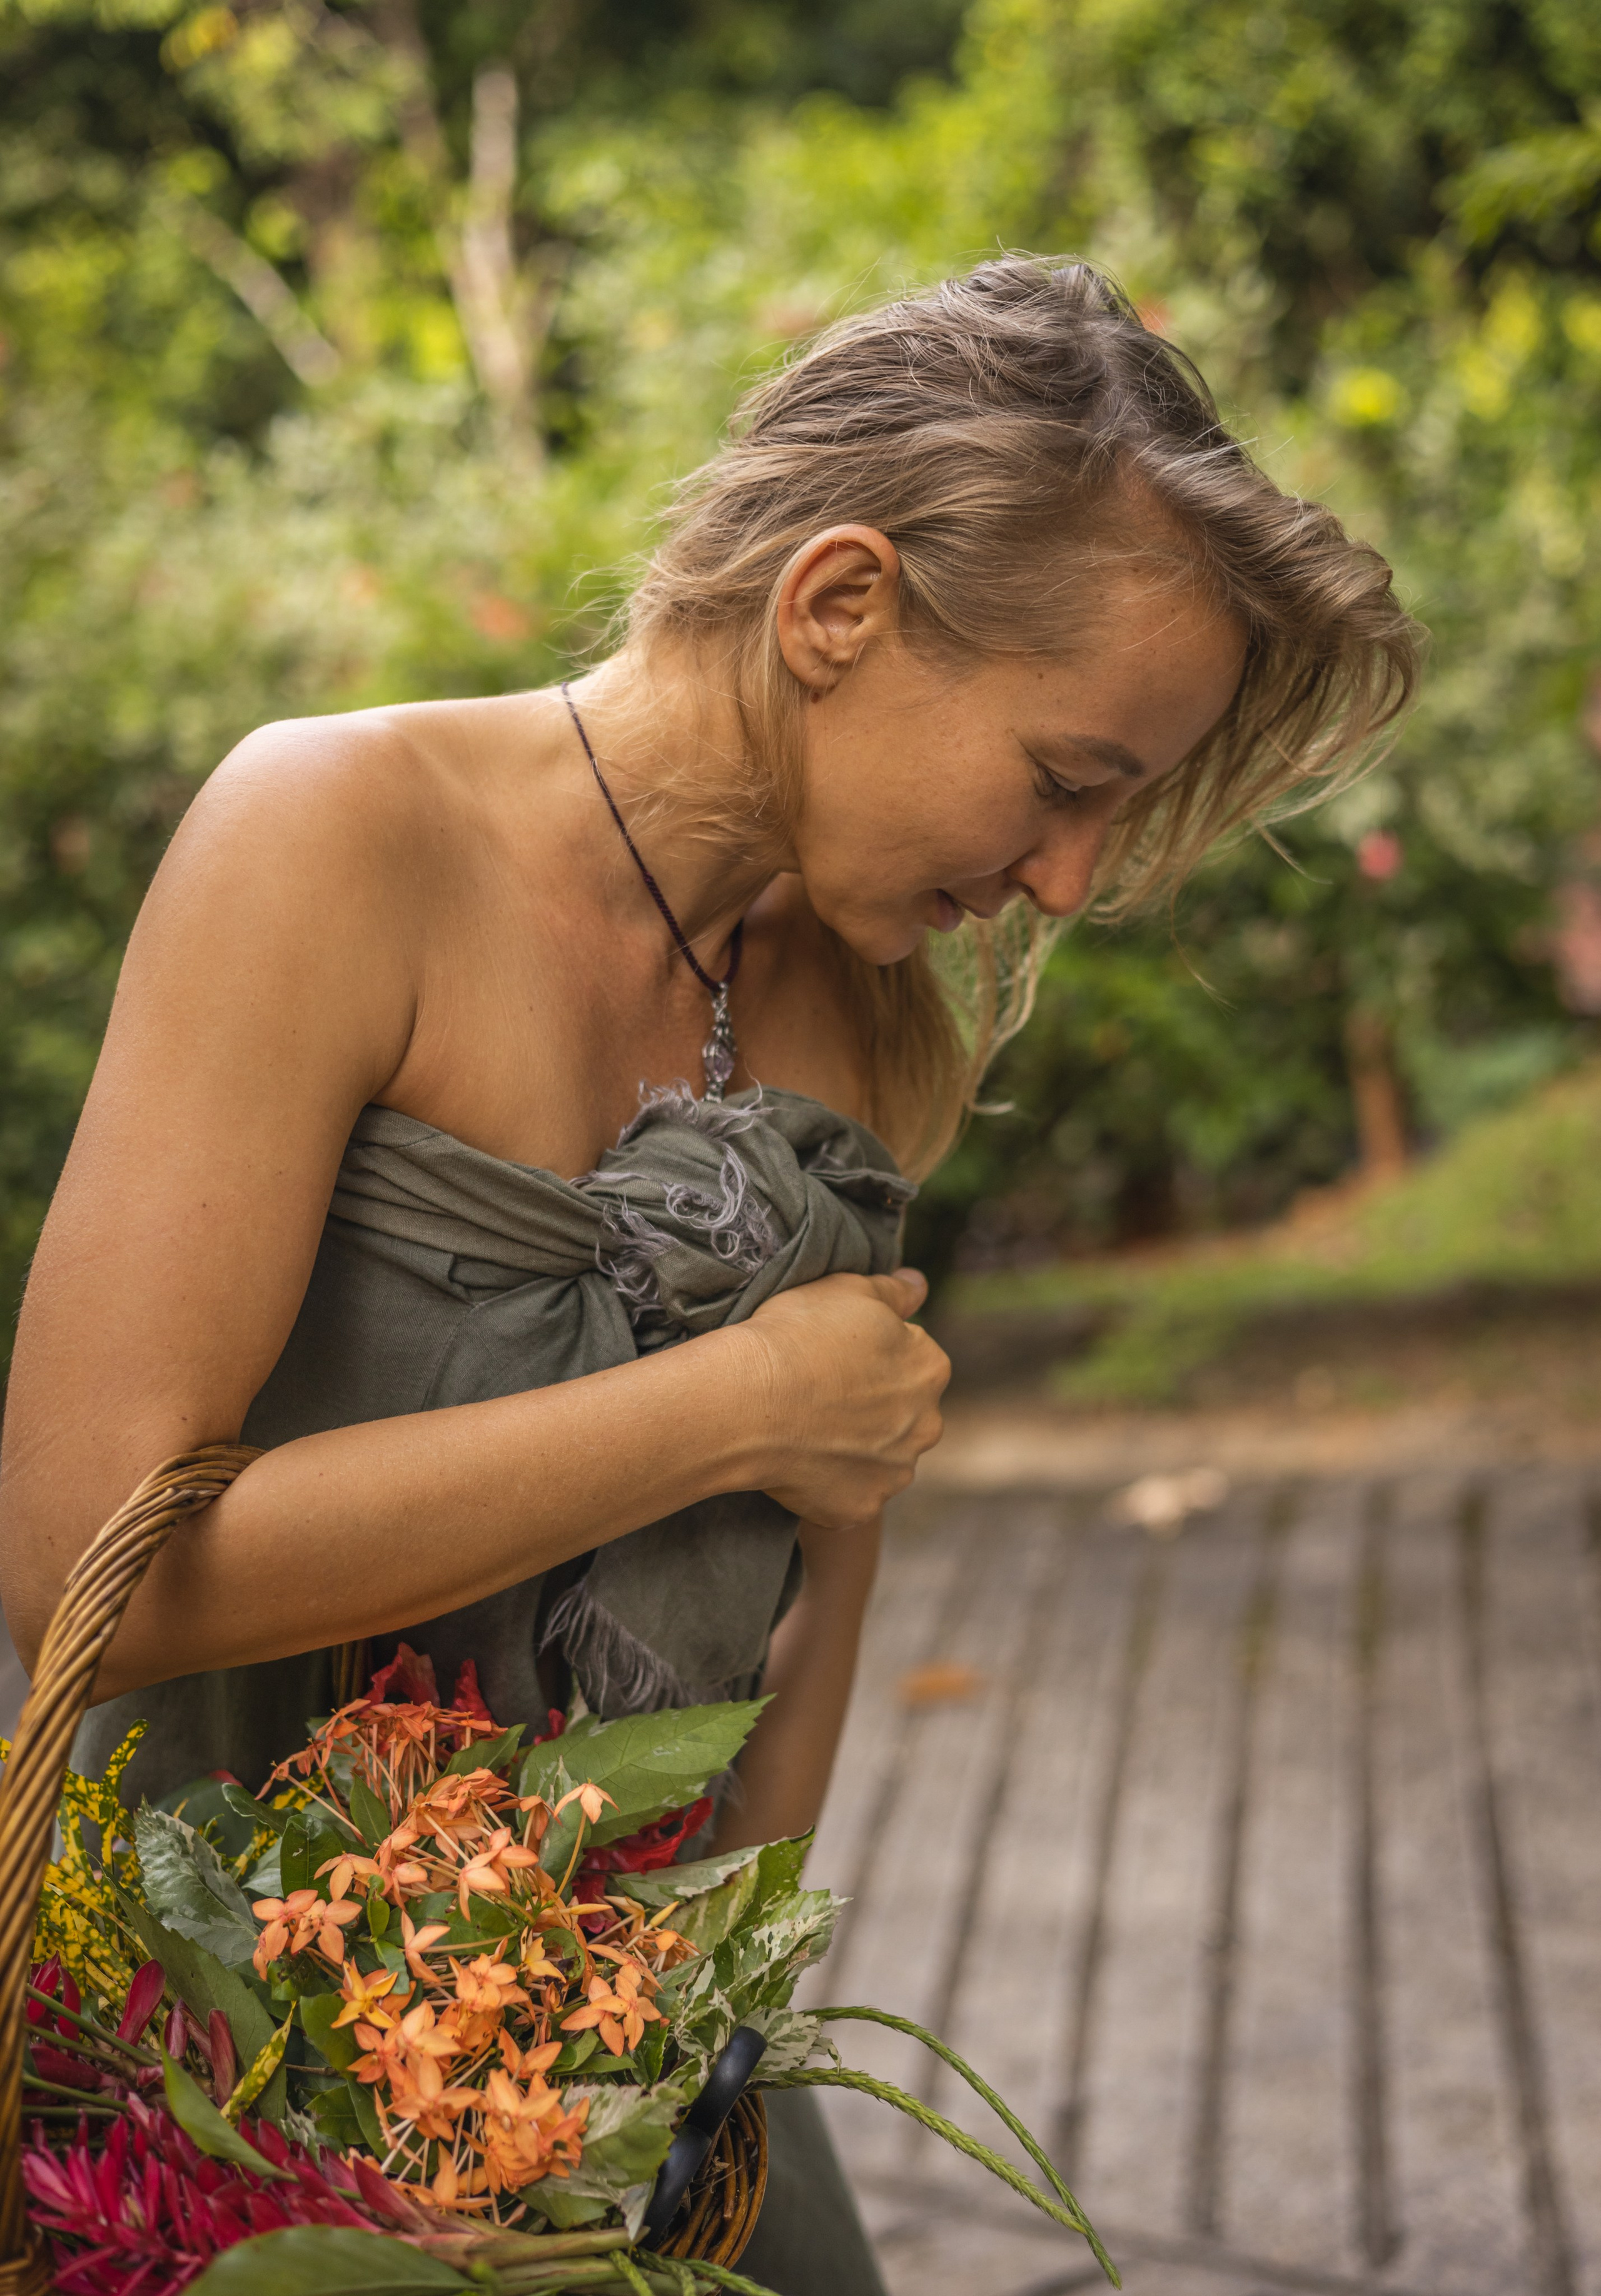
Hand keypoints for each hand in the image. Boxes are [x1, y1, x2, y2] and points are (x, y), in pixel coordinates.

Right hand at [741, 1268, 948, 1528]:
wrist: (748, 1402)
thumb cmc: (797, 1337)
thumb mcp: (847, 1289)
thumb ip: (894, 1290)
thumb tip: (919, 1284)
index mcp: (929, 1368)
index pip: (912, 1358)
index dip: (870, 1355)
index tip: (834, 1356)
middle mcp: (926, 1425)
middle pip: (903, 1414)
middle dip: (872, 1407)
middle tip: (819, 1395)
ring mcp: (894, 1473)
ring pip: (879, 1458)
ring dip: (854, 1449)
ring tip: (805, 1431)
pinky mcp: (860, 1509)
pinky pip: (848, 1497)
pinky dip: (829, 1486)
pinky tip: (799, 1464)